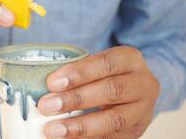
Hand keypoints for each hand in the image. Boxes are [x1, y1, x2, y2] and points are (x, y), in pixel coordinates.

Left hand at [38, 46, 159, 138]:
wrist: (133, 90)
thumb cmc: (106, 74)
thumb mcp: (96, 65)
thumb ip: (77, 73)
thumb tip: (46, 88)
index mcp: (129, 59)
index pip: (105, 63)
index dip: (79, 73)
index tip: (52, 83)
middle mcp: (142, 82)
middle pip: (111, 90)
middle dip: (75, 99)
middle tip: (46, 106)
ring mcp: (143, 109)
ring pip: (114, 119)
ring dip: (80, 126)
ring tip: (53, 129)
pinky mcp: (137, 130)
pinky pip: (113, 137)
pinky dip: (88, 138)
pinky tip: (68, 138)